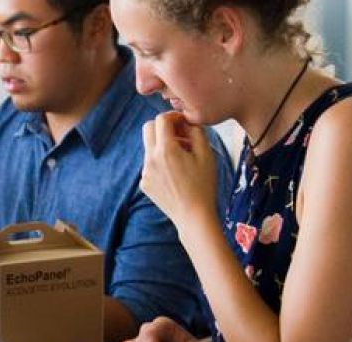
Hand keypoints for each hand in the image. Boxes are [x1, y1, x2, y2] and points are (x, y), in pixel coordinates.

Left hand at [139, 112, 219, 227]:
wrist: (193, 216)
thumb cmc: (204, 185)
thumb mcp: (206, 154)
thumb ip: (196, 131)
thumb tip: (186, 121)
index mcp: (166, 150)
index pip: (161, 119)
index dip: (174, 116)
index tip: (183, 122)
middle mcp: (150, 159)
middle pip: (148, 128)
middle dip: (163, 127)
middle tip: (180, 135)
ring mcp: (145, 172)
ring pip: (149, 147)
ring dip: (163, 145)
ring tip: (183, 157)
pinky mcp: (144, 183)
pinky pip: (150, 164)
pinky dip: (160, 162)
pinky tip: (176, 173)